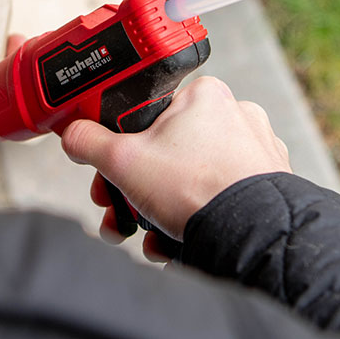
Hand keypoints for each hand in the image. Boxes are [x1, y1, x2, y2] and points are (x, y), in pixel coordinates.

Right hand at [60, 76, 290, 257]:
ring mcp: (255, 151)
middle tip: (119, 211)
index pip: (146, 116)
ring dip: (158, 210)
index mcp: (203, 96)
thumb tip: (72, 134)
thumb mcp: (123, 161)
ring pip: (189, 179)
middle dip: (135, 189)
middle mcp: (235, 116)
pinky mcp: (266, 184)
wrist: (249, 235)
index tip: (108, 173)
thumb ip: (89, 142)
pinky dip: (192, 219)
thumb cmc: (195, 188)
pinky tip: (175, 243)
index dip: (119, 148)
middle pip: (165, 152)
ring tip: (148, 237)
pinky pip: (216, 197)